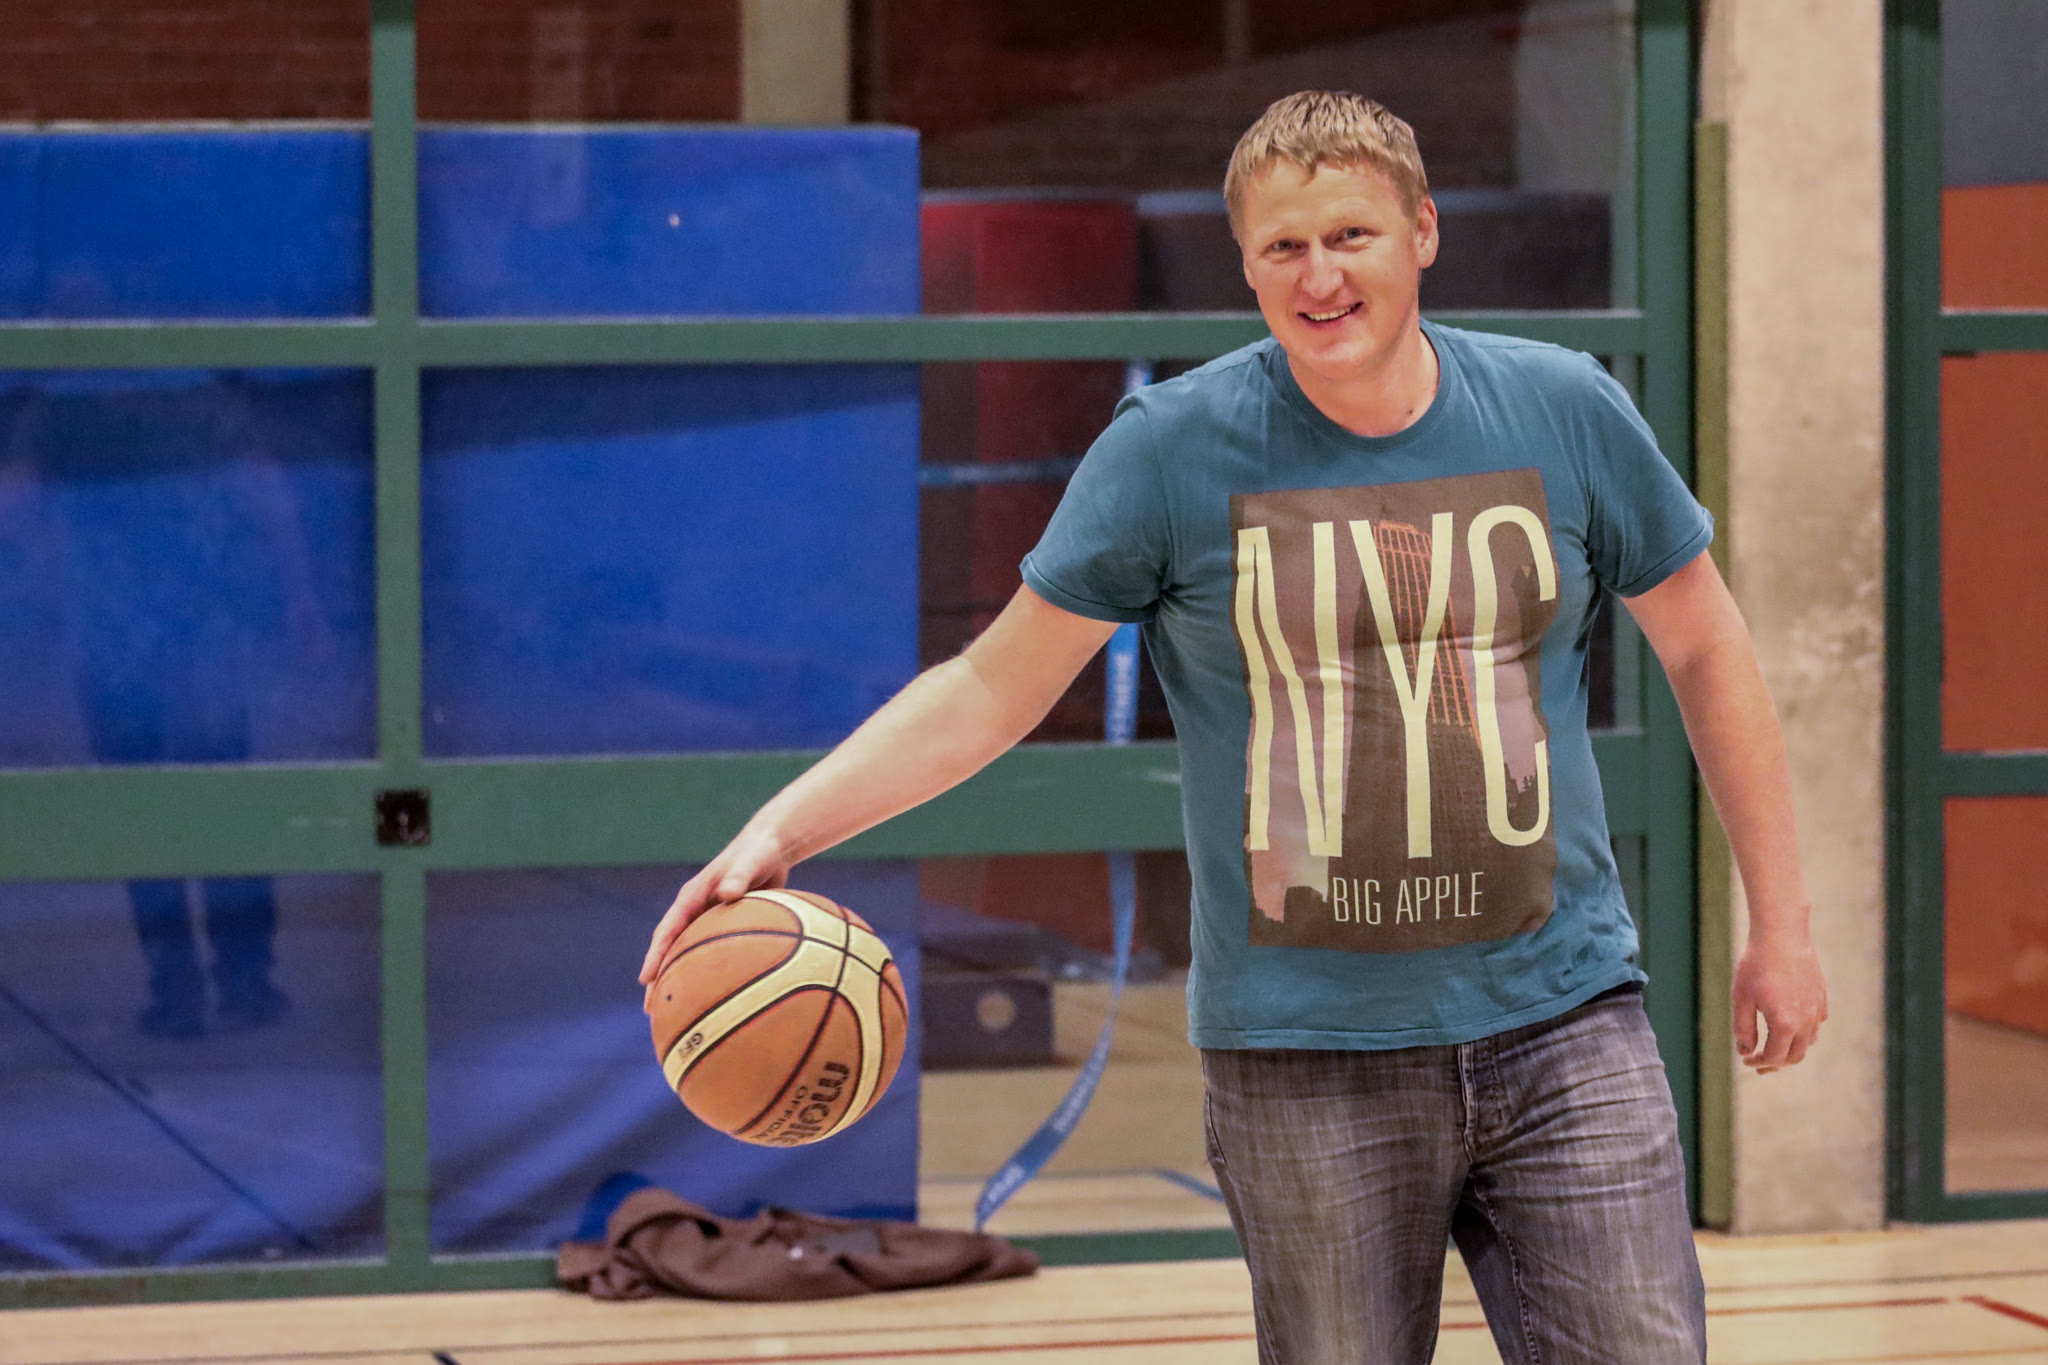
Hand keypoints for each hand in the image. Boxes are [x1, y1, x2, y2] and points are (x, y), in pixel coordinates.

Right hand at [639, 826, 791, 1010]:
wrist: (771, 847)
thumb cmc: (759, 853)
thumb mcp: (749, 863)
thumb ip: (739, 877)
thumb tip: (728, 895)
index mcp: (693, 896)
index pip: (668, 930)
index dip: (655, 955)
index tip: (645, 979)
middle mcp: (695, 909)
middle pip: (671, 948)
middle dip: (659, 977)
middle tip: (652, 1009)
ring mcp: (708, 918)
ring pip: (688, 954)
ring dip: (679, 979)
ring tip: (674, 1011)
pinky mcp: (723, 924)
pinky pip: (712, 952)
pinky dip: (707, 972)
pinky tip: (715, 996)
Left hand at [1731, 929, 1827, 1073]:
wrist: (1782, 935)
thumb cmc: (1756, 965)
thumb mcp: (1742, 999)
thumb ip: (1744, 1029)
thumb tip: (1746, 1052)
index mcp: (1785, 1024)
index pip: (1775, 1057)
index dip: (1759, 1063)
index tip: (1747, 1061)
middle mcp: (1806, 1021)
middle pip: (1795, 1055)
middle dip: (1777, 1064)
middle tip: (1760, 1065)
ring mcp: (1817, 1008)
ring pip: (1809, 1040)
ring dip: (1792, 1049)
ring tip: (1775, 1048)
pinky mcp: (1821, 995)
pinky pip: (1817, 1023)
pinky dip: (1805, 1032)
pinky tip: (1792, 1026)